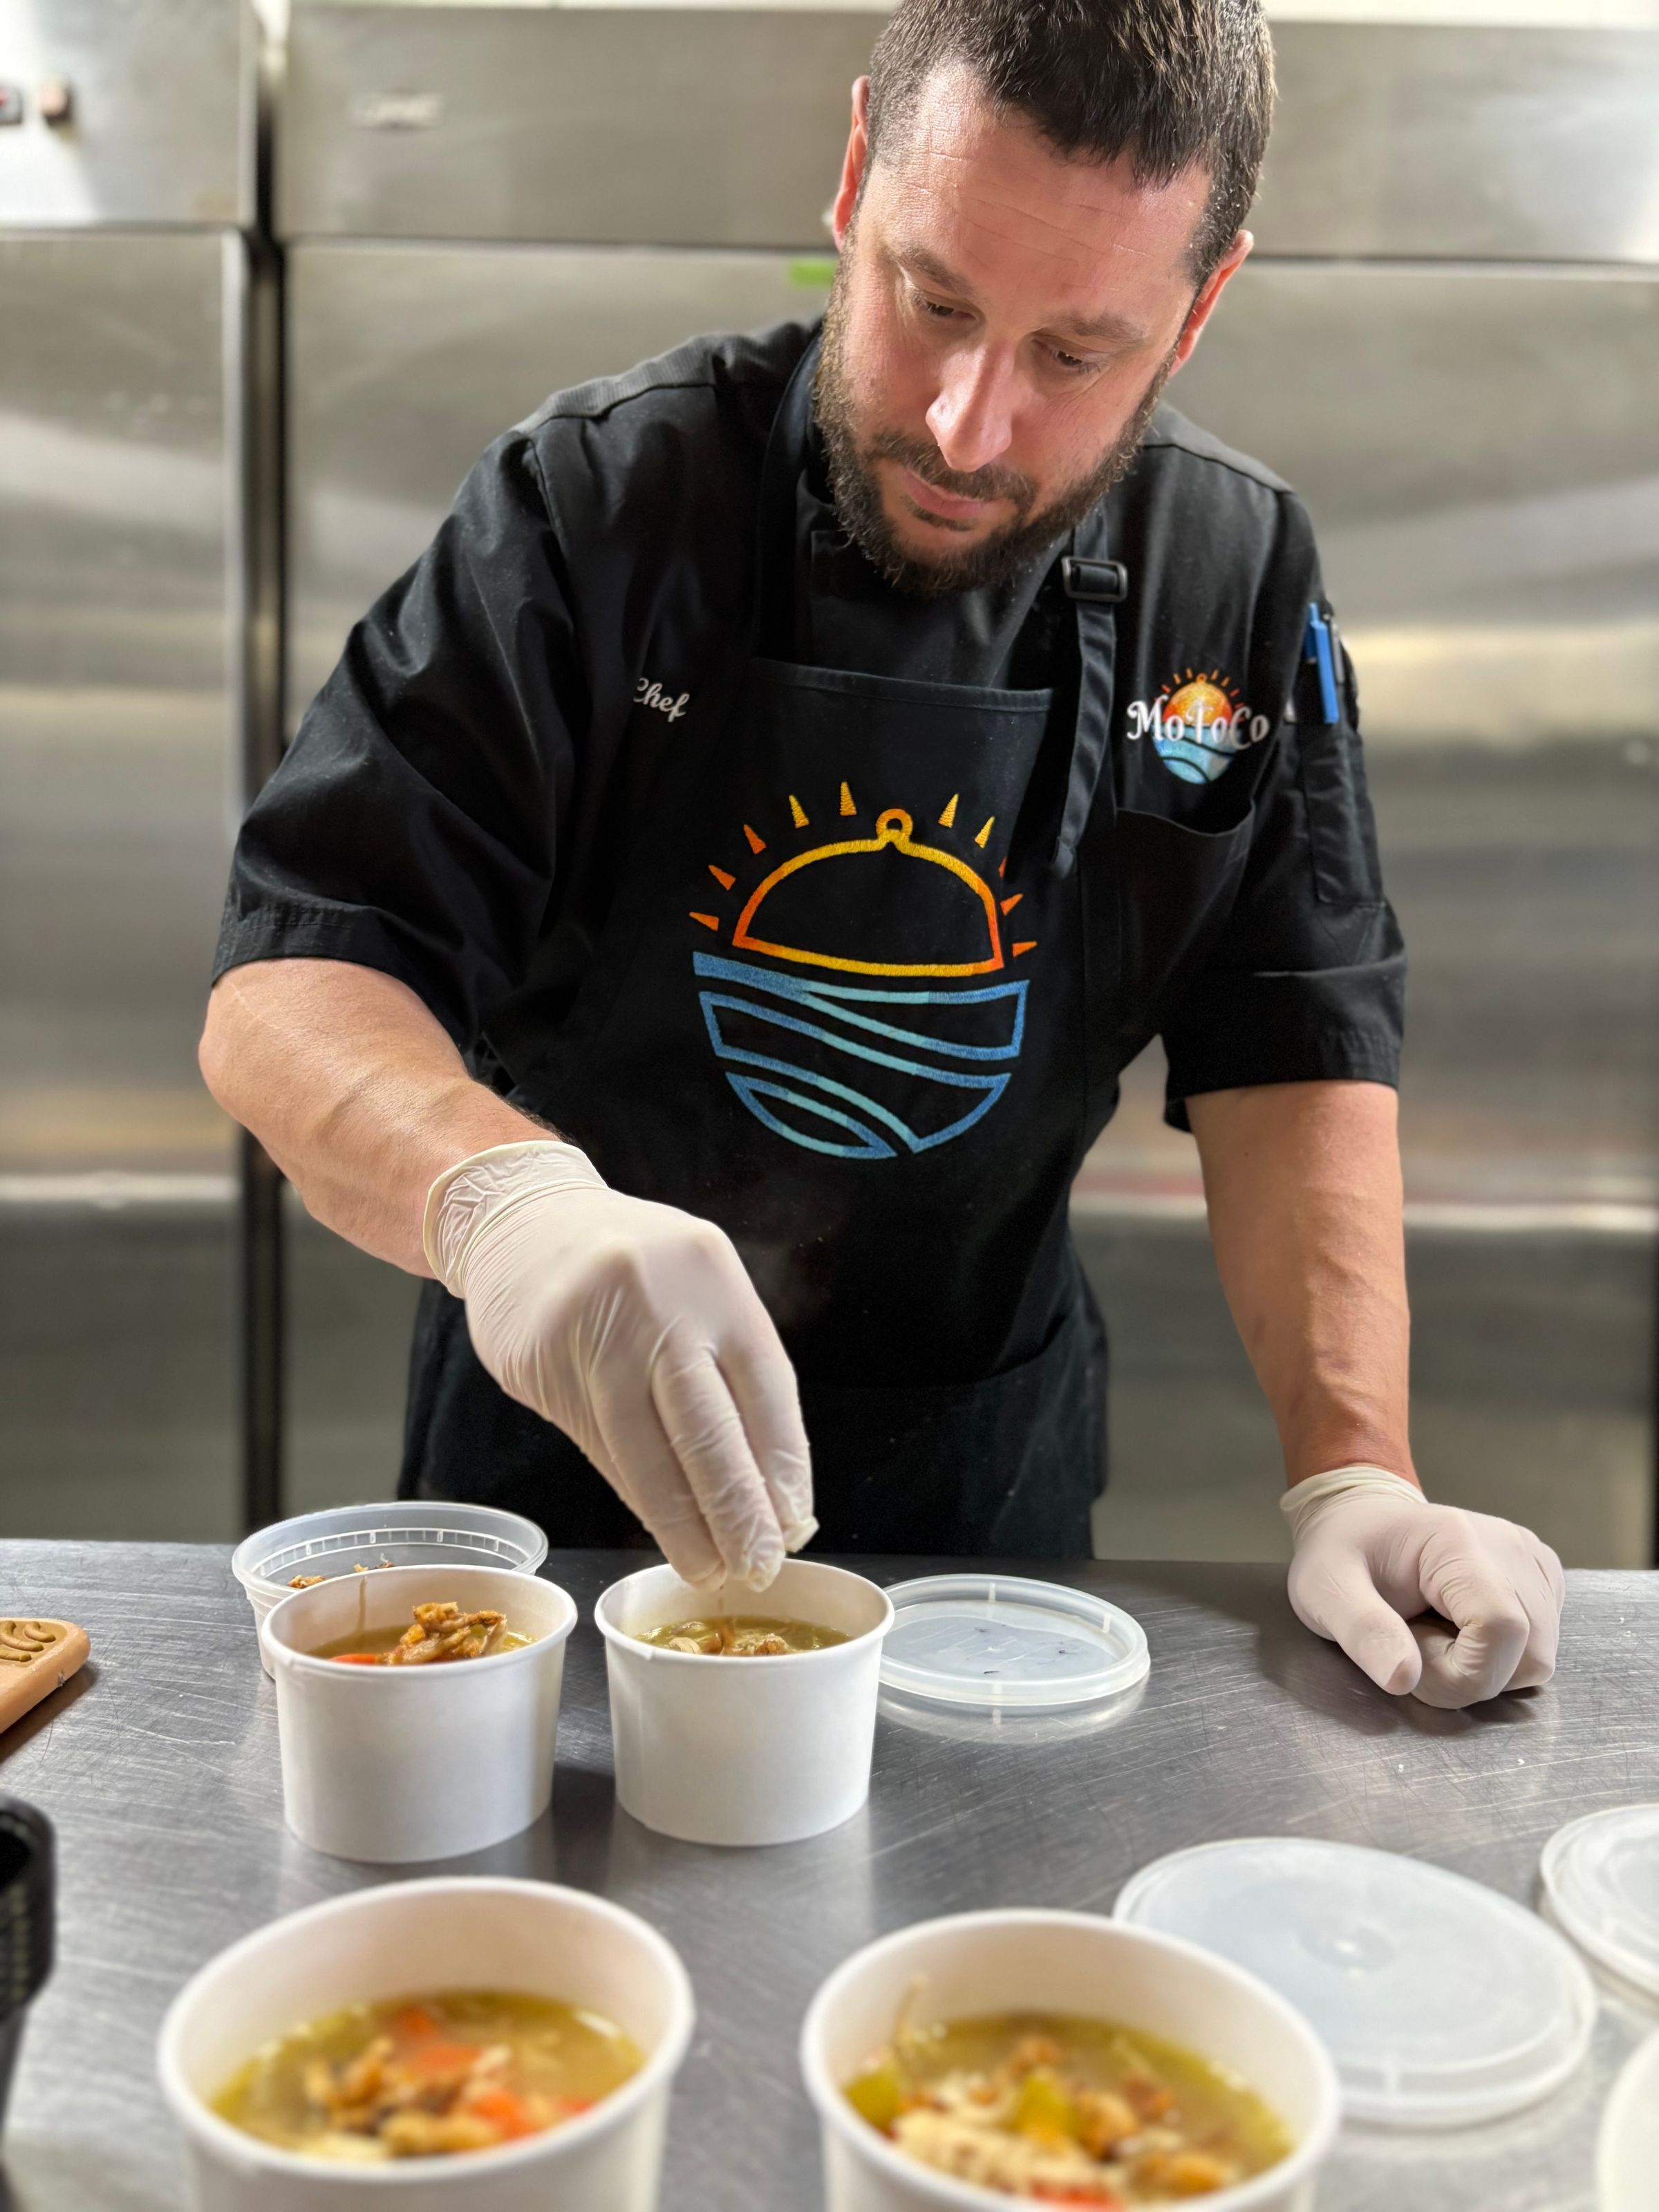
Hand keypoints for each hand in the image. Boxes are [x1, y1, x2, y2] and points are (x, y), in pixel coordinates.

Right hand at [425, 1141, 814, 1588]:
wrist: (525, 1220)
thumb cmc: (635, 1269)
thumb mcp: (698, 1290)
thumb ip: (734, 1374)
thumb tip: (773, 1489)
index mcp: (713, 1279)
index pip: (765, 1388)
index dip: (781, 1467)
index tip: (792, 1525)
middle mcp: (656, 1302)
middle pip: (705, 1428)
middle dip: (734, 1511)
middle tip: (755, 1566)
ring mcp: (591, 1330)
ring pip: (642, 1450)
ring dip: (678, 1522)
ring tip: (705, 1567)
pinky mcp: (539, 1359)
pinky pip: (596, 1445)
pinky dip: (631, 1492)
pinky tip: (656, 1523)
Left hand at [1281, 1466, 1563, 1709]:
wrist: (1360, 1522)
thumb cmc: (1342, 1552)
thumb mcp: (1326, 1589)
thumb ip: (1362, 1632)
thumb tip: (1404, 1680)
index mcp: (1459, 1542)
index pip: (1502, 1629)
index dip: (1460, 1669)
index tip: (1409, 1651)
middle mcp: (1512, 1548)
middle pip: (1529, 1655)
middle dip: (1470, 1674)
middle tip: (1416, 1640)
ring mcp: (1533, 1565)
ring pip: (1538, 1661)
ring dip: (1484, 1667)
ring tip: (1434, 1629)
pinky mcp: (1541, 1582)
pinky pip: (1537, 1647)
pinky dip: (1500, 1656)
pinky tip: (1460, 1627)